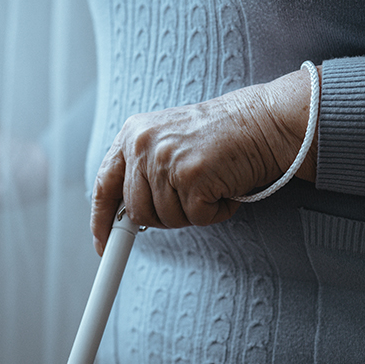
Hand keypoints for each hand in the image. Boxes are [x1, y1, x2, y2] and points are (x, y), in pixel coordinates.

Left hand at [91, 67, 318, 254]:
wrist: (263, 121)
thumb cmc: (220, 136)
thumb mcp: (167, 142)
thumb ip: (142, 171)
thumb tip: (125, 214)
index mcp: (132, 135)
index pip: (103, 184)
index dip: (101, 219)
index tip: (102, 242)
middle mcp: (142, 144)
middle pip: (136, 211)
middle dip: (163, 216)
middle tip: (189, 202)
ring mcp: (165, 160)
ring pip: (165, 219)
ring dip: (192, 212)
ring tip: (210, 184)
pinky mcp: (191, 176)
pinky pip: (196, 219)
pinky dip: (216, 212)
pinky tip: (225, 188)